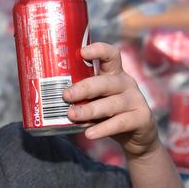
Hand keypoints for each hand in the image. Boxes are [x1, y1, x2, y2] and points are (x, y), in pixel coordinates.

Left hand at [63, 42, 160, 157]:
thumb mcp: (96, 100)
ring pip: (112, 104)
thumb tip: (47, 98)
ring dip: (90, 110)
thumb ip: (80, 97)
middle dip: (85, 88)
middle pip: (106, 82)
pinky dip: (103, 128)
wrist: (136, 137)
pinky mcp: (142, 118)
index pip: (111, 55)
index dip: (99, 50)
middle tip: (66, 95)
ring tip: (72, 115)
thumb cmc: (109, 114)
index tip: (82, 52)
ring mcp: (136, 100)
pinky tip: (89, 133)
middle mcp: (126, 83)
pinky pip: (120, 123)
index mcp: (114, 74)